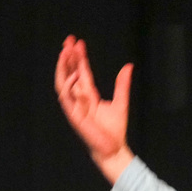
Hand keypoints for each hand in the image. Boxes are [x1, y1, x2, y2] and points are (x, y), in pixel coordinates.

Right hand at [54, 35, 134, 183]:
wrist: (113, 149)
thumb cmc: (115, 130)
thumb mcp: (121, 102)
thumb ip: (122, 84)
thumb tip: (128, 66)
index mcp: (89, 95)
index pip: (81, 72)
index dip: (79, 57)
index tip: (78, 42)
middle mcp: (79, 99)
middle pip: (70, 73)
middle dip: (68, 57)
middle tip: (68, 41)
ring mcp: (74, 106)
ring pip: (63, 83)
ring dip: (63, 67)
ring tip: (65, 51)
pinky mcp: (73, 115)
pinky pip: (65, 98)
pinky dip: (67, 86)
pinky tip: (73, 74)